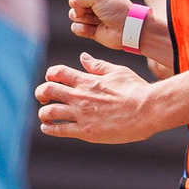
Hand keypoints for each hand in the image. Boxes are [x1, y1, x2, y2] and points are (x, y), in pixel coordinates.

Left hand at [35, 56, 162, 143]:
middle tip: (43, 97)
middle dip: (41, 93)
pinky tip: (47, 128)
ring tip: (45, 116)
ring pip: (49, 112)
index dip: (50, 75)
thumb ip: (98, 66)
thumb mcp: (117, 71)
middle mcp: (80, 96)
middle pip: (48, 90)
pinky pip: (60, 130)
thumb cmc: (136, 89)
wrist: (147, 110)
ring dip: (43, 113)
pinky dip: (49, 128)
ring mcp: (82, 114)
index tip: (51, 79)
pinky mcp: (86, 131)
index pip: (58, 72)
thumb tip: (83, 57)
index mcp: (88, 80)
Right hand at [66, 0, 135, 50]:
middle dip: (83, 7)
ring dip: (85, 18)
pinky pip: (75, 28)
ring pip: (73, 14)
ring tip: (98, 20)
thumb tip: (73, 10)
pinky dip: (84, 29)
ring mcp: (90, 14)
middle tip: (98, 10)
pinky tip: (94, 30)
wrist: (126, 29)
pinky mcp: (88, 28)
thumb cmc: (116, 9)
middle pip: (73, 1)